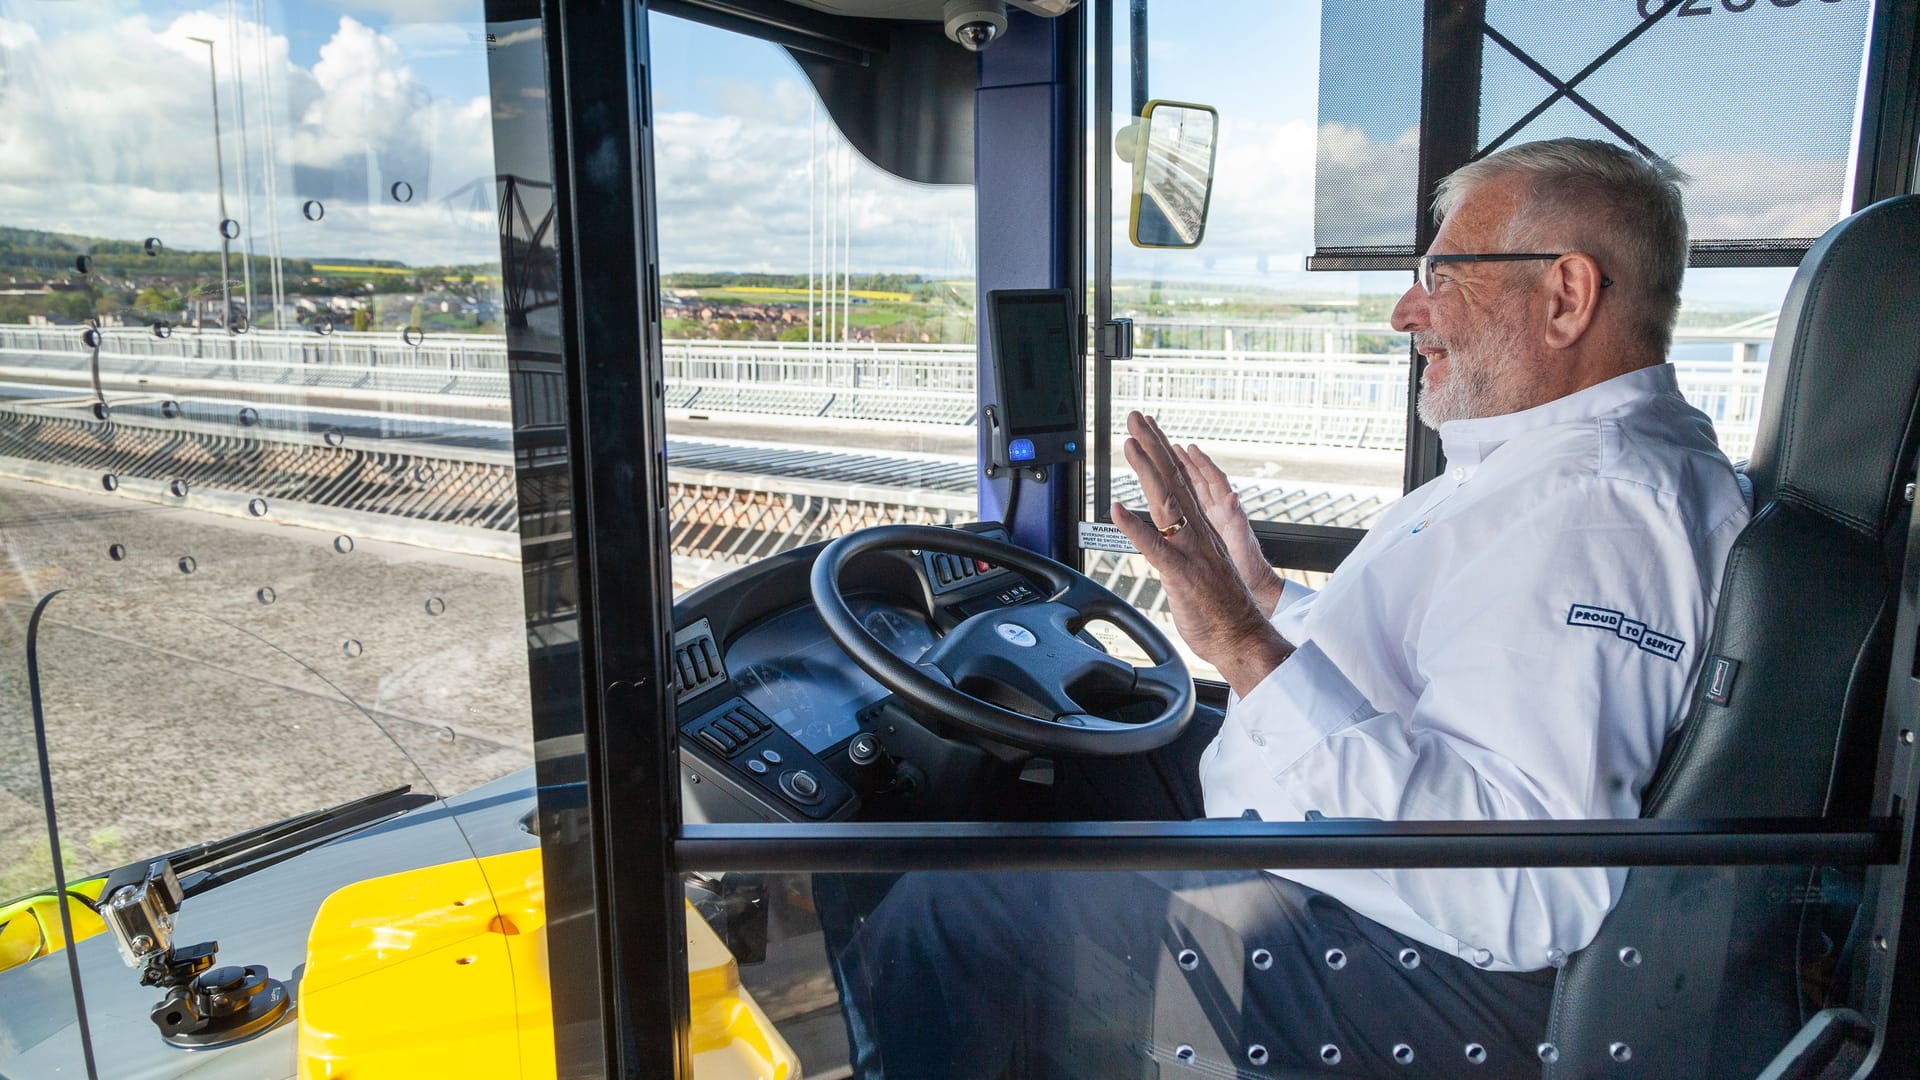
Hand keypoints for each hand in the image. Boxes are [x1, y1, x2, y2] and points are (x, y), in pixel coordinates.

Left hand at [1111, 411, 1291, 695]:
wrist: (1245, 639)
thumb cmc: (1220, 613)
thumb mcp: (1193, 575)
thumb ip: (1176, 553)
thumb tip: (1160, 546)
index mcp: (1200, 532)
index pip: (1177, 483)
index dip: (1160, 454)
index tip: (1146, 429)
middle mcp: (1198, 534)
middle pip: (1172, 480)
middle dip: (1152, 445)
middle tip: (1135, 415)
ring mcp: (1192, 551)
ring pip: (1166, 503)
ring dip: (1145, 471)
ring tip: (1129, 443)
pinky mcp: (1184, 575)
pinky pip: (1156, 547)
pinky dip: (1135, 527)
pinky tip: (1117, 508)